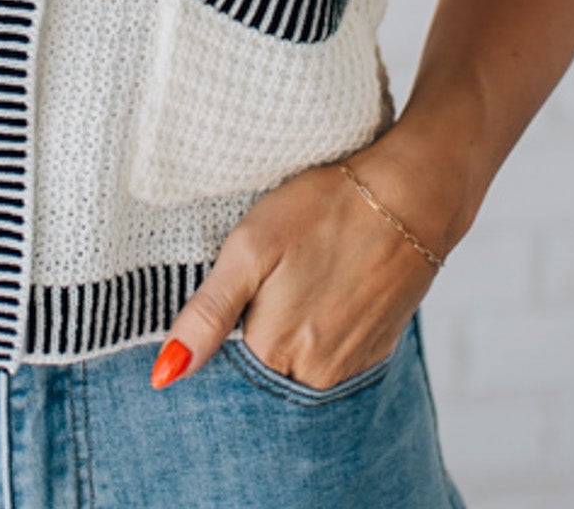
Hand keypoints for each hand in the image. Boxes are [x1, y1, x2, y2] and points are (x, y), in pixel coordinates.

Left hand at [150, 154, 442, 391]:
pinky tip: (319, 290)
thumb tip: (165, 376)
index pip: (222, 370)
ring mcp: (349, 368)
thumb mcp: (249, 248)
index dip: (214, 335)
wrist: (408, 198)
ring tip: (291, 279)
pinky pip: (328, 358)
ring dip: (284, 334)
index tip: (223, 297)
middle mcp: (314, 375)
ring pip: (294, 366)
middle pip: (259, 371)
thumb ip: (207, 314)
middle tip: (261, 278)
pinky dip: (316, 332)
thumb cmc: (323, 210)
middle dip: (247, 335)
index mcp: (275, 352)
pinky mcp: (373, 353)